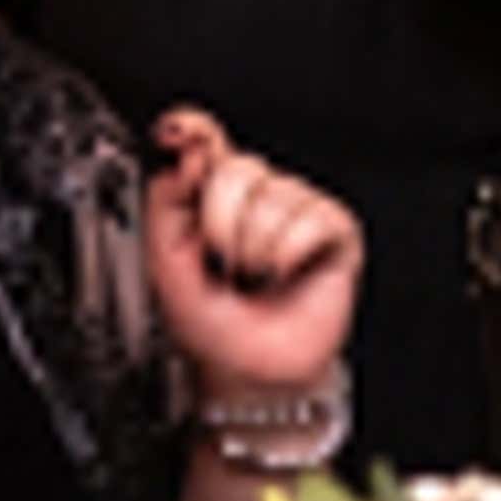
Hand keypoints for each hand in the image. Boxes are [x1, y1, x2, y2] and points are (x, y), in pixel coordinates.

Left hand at [142, 108, 359, 394]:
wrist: (253, 369)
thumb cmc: (214, 322)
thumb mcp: (166, 265)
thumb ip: (166, 206)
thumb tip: (186, 159)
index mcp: (212, 193)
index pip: (204, 140)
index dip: (192, 130)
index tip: (174, 133)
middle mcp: (258, 193)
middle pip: (235, 170)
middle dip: (220, 224)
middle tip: (222, 261)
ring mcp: (298, 206)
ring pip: (270, 200)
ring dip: (254, 251)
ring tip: (255, 276)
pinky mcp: (334, 226)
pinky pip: (306, 222)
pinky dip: (288, 256)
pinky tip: (285, 273)